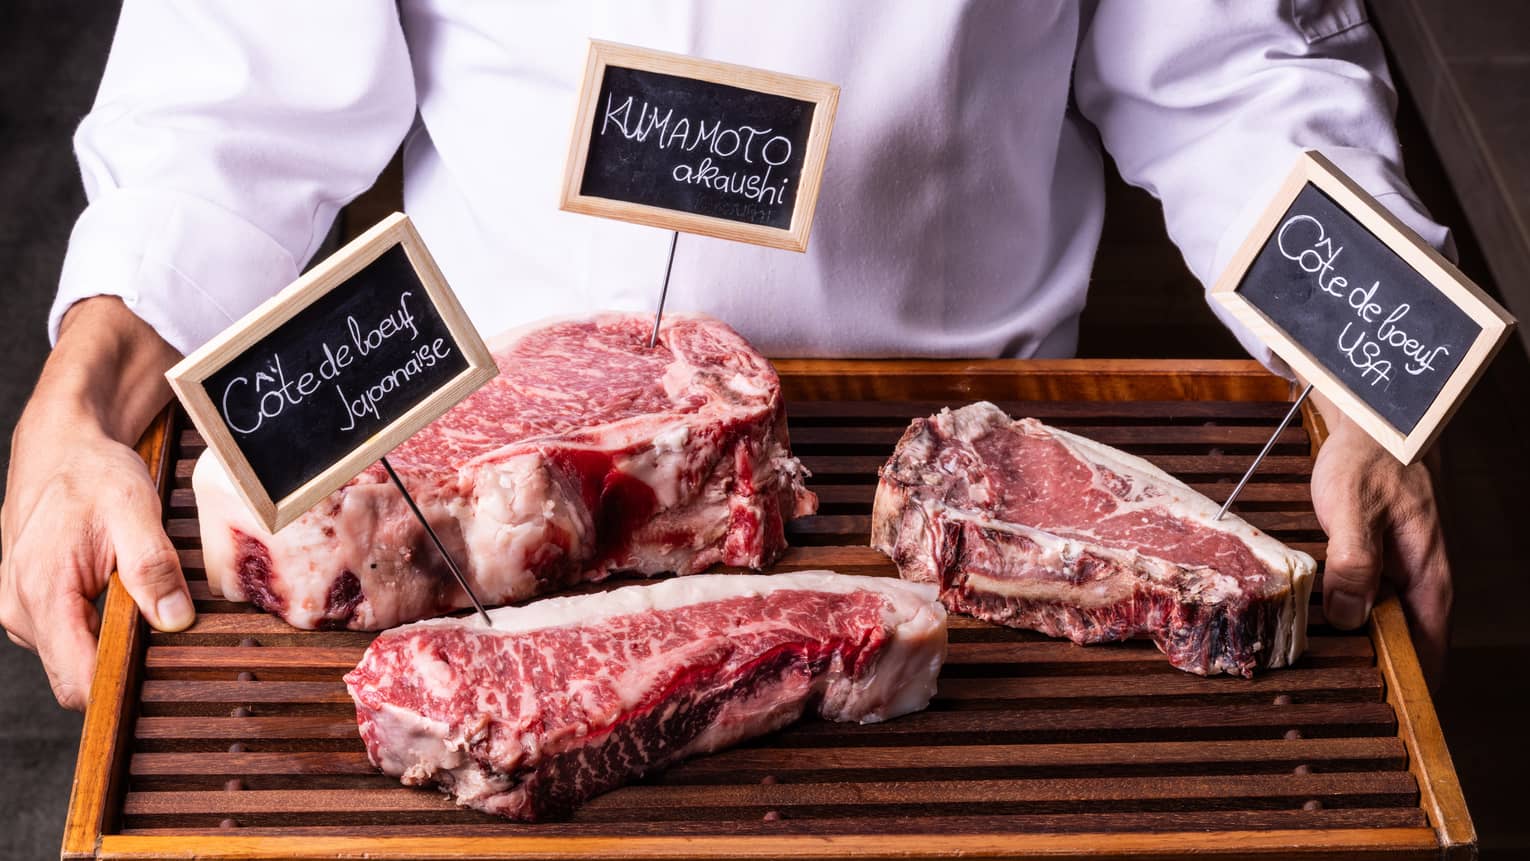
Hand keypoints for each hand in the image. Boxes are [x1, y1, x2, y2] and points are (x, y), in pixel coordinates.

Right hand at [0, 297, 187, 709]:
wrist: (61, 445)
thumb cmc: (92, 474)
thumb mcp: (134, 511)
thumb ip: (152, 567)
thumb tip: (174, 619)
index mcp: (43, 594)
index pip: (78, 680)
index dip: (121, 687)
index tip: (162, 674)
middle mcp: (22, 612)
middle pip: (76, 678)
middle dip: (122, 665)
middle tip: (163, 629)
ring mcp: (23, 611)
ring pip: (73, 659)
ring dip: (111, 643)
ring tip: (141, 601)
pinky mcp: (33, 606)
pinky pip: (69, 638)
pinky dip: (98, 627)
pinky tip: (120, 596)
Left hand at [1309, 397, 1450, 683]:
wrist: (1371, 424)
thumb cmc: (1369, 463)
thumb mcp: (1354, 510)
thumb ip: (1354, 562)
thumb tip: (1348, 616)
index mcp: (1426, 580)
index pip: (1428, 653)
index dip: (1404, 688)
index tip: (1372, 712)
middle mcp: (1417, 585)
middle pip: (1400, 647)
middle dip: (1369, 675)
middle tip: (1320, 702)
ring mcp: (1397, 574)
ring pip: (1377, 627)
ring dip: (1349, 649)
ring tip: (1309, 673)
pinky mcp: (1374, 563)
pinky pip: (1360, 603)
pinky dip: (1338, 618)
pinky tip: (1307, 626)